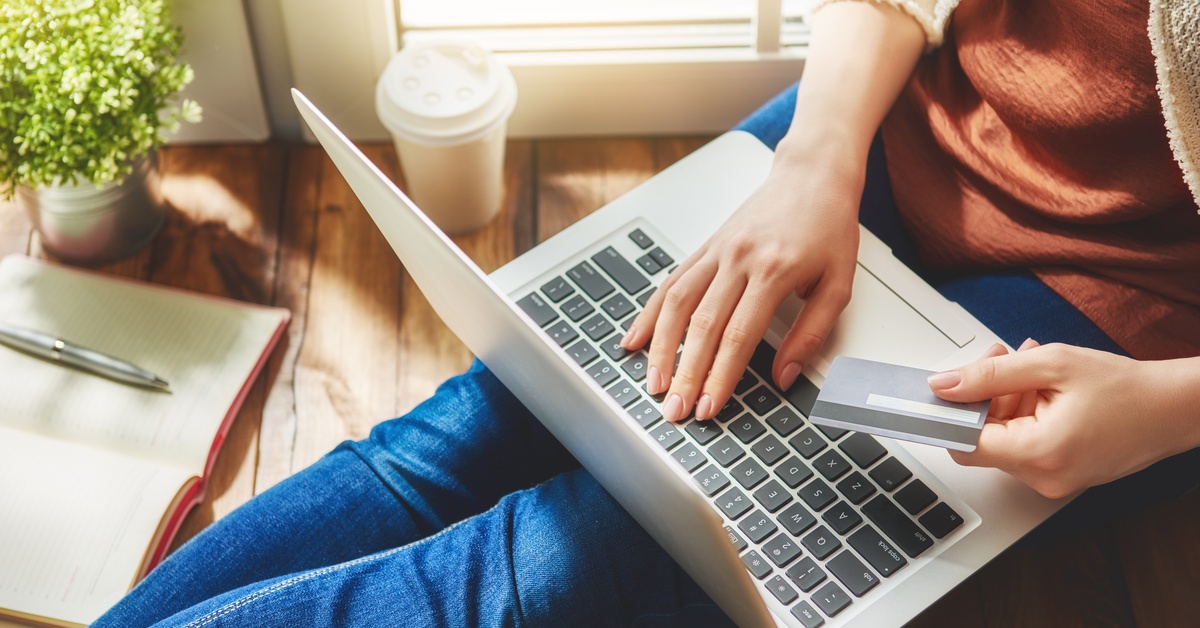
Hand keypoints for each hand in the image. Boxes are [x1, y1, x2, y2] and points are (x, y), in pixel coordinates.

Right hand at [621, 157, 860, 422]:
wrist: (812, 174)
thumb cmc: (829, 227)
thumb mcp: (839, 284)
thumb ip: (812, 333)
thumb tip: (785, 376)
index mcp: (774, 271)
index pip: (739, 336)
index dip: (720, 376)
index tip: (710, 406)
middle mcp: (738, 259)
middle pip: (702, 327)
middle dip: (686, 374)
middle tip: (675, 410)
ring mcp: (717, 251)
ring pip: (678, 304)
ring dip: (661, 348)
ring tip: (653, 383)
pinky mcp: (705, 246)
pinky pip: (671, 282)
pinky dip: (651, 313)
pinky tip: (636, 339)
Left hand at [929, 340, 1199, 498]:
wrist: (1176, 409)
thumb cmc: (1126, 387)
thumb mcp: (1051, 364)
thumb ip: (990, 374)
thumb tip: (943, 385)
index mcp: (1038, 454)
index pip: (964, 442)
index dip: (949, 412)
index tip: (939, 390)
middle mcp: (1042, 477)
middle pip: (982, 438)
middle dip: (984, 394)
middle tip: (1003, 358)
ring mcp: (1052, 480)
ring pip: (1003, 438)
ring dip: (1006, 399)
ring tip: (1032, 367)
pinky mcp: (1060, 474)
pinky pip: (1025, 444)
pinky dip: (1025, 413)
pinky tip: (1045, 388)